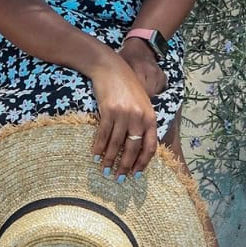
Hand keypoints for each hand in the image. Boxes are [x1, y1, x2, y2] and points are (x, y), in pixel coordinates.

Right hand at [88, 45, 162, 178]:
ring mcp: (124, 115)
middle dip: (125, 166)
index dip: (143, 163)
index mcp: (150, 117)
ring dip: (109, 159)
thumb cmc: (127, 86)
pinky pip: (104, 134)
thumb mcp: (142, 102)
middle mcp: (139, 118)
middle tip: (118, 178)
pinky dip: (98, 147)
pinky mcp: (108, 111)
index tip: (136, 175)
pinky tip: (95, 155)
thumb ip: (143, 122)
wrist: (111, 68)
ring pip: (116, 144)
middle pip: (132, 149)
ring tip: (104, 170)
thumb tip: (139, 146)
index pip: (150, 146)